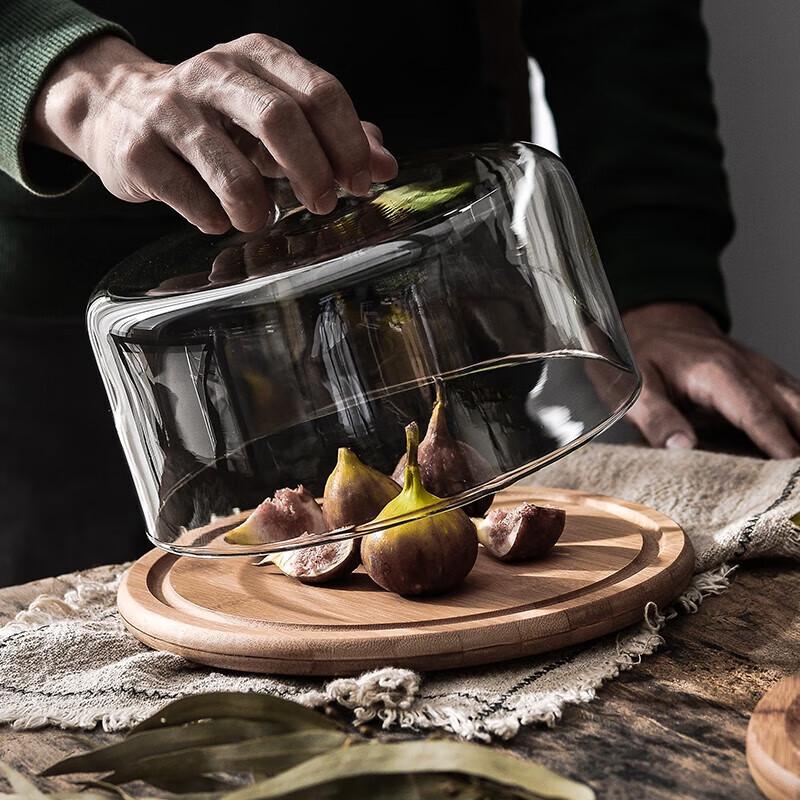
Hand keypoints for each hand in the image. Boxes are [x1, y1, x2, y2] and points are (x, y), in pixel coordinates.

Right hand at [29, 35, 397, 232]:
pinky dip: (213, 218)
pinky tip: (218, 219)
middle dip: (313, 172)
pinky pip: (188, 196)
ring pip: (230, 166)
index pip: (320, 92)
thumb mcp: (274, 113)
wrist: (117, 110)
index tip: (360, 183)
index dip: (349, 144)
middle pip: (280, 119)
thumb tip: (385, 164)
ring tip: (262, 220)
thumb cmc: (214, 118)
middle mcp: (213, 73)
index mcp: (257, 57)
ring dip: (258, 206)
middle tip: (323, 204)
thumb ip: (332, 136)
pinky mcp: (138, 151)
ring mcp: (171, 111)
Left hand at [623, 302, 799, 457]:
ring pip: (799, 402)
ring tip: (798, 467)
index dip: (775, 441)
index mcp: (715, 372)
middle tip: (798, 473)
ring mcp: (762, 371)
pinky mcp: (767, 378)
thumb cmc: (648, 356)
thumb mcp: (638, 387)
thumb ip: (656, 417)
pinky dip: (799, 422)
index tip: (790, 466)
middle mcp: (748, 368)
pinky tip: (797, 445)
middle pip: (791, 407)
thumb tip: (680, 447)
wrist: (660, 326)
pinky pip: (795, 400)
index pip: (754, 411)